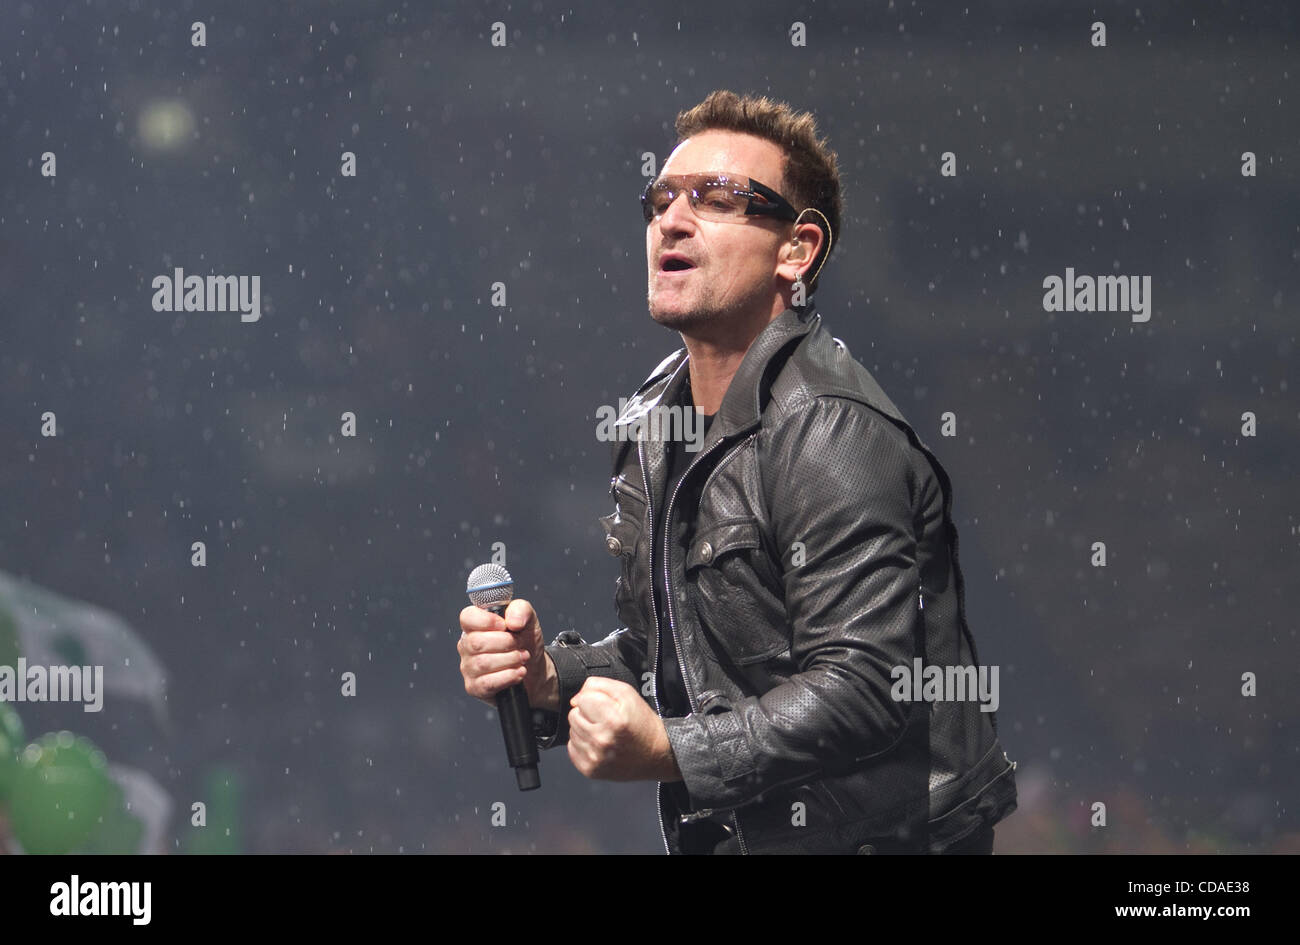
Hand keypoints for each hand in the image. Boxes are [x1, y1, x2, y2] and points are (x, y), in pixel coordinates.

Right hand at [458, 598, 558, 710]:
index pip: (467, 617)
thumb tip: (513, 621)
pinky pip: (487, 683)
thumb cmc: (525, 643)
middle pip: (476, 642)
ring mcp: (468, 667)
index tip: (505, 626)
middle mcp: (467, 646)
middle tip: (520, 645)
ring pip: (483, 663)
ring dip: (510, 660)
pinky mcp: (474, 687)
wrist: (535, 670)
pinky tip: (518, 672)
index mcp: (475, 626)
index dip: (487, 621)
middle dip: (506, 643)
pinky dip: (508, 676)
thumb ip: (521, 610)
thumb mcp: (528, 621)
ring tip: (522, 658)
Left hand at [567, 677, 681, 781]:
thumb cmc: (641, 723)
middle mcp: (602, 741)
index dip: (593, 699)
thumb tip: (576, 698)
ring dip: (585, 729)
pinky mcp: (590, 770)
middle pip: (573, 715)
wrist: (655, 754)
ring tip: (604, 732)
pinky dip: (583, 744)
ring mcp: (595, 758)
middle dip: (587, 714)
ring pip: (572, 731)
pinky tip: (599, 745)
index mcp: (613, 720)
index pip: (582, 699)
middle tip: (606, 720)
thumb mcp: (627, 693)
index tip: (605, 706)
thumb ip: (598, 685)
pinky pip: (572, 748)